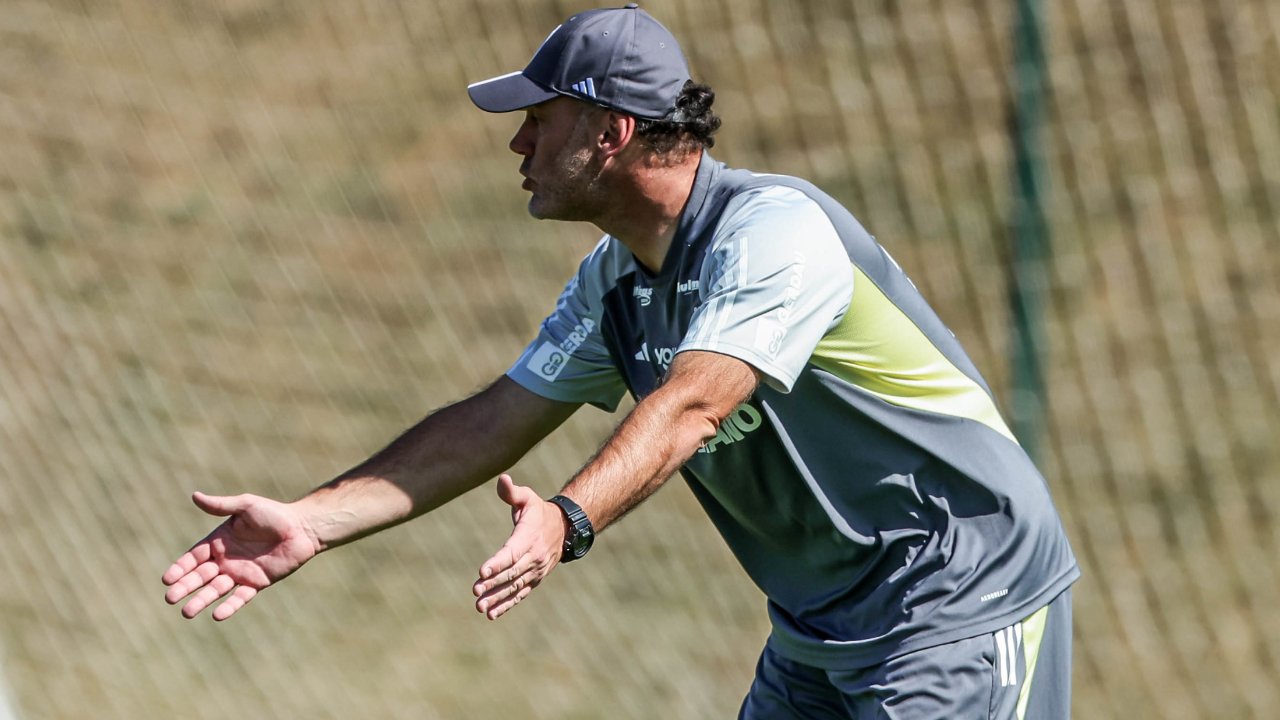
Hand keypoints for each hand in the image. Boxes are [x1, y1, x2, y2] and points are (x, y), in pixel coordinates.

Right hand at [162, 492, 319, 619]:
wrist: (303, 528)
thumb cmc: (274, 514)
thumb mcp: (245, 506)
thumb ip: (221, 505)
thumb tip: (194, 496)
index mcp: (219, 542)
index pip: (193, 557)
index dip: (180, 568)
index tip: (167, 579)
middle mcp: (226, 560)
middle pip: (200, 576)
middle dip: (185, 587)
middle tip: (170, 598)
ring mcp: (240, 573)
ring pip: (216, 590)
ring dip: (202, 600)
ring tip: (186, 612)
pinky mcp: (257, 583)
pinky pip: (240, 597)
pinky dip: (230, 606)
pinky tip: (217, 615)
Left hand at [473, 474, 565, 619]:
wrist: (565, 529)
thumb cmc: (539, 511)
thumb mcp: (528, 498)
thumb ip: (512, 492)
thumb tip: (502, 479)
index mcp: (528, 537)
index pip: (511, 552)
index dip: (496, 562)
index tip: (481, 571)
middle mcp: (533, 557)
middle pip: (511, 573)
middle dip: (493, 583)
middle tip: (475, 591)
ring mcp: (535, 571)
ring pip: (514, 587)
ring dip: (497, 598)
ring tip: (479, 606)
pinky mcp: (534, 580)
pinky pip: (520, 594)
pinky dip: (506, 605)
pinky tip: (491, 614)